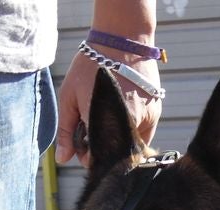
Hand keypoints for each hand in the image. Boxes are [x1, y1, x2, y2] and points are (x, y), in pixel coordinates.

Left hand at [56, 51, 160, 165]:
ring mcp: (145, 121)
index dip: (87, 154)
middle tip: (95, 124)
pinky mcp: (156, 114)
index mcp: (103, 126)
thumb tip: (63, 159)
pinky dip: (132, 130)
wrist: (122, 40)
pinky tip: (122, 110)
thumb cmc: (90, 67)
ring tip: (109, 114)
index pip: (96, 159)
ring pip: (130, 146)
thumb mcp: (69, 96)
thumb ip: (66, 131)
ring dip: (118, 138)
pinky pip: (143, 134)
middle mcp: (127, 128)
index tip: (83, 141)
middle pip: (115, 154)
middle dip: (103, 146)